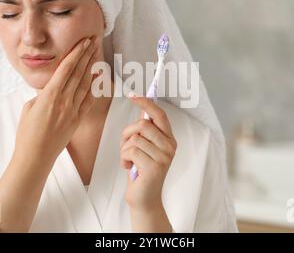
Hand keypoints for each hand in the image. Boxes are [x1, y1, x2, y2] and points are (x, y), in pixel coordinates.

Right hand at [14, 36, 98, 164]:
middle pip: (79, 72)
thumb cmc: (27, 133)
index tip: (83, 42)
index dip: (76, 53)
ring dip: (92, 67)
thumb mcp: (29, 107)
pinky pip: (88, 100)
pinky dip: (94, 87)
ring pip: (85, 84)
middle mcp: (64, 100)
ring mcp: (73, 110)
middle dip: (87, 55)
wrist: (35, 156)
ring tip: (97, 54)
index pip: (66, 68)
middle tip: (94, 41)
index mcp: (50, 94)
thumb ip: (42, 95)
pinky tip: (98, 78)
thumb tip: (51, 89)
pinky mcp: (77, 120)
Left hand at [120, 94, 176, 212]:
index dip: (146, 103)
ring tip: (128, 160)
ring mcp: (164, 157)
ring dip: (124, 149)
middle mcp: (170, 146)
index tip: (132, 95)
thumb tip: (142, 107)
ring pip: (134, 138)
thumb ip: (145, 131)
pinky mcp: (155, 167)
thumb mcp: (144, 148)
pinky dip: (123, 159)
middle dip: (127, 133)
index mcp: (169, 139)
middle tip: (125, 146)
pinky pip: (130, 151)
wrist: (144, 198)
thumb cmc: (141, 170)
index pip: (159, 115)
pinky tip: (128, 168)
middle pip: (143, 124)